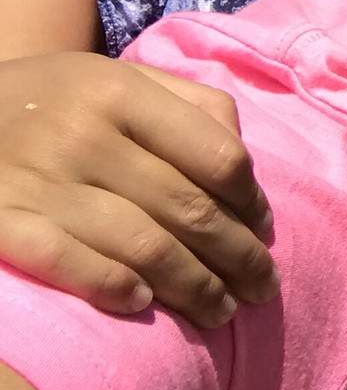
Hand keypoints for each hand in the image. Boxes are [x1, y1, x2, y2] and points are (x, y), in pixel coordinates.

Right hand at [0, 53, 276, 326]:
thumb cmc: (48, 100)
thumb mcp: (112, 78)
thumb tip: (242, 165)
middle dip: (237, 257)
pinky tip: (141, 305)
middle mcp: (82, 134)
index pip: (216, 156)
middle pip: (187, 208)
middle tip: (261, 289)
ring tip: (220, 312)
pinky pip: (66, 261)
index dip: (251, 202)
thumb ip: (185, 105)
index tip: (265, 230)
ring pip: (142, 244)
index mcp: (120, 92)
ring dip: (193, 286)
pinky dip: (111, 285)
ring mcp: (37, 180)